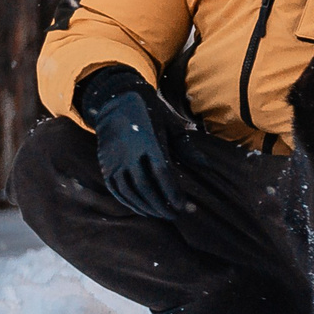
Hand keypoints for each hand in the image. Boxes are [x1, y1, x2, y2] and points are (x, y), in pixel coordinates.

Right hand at [93, 88, 184, 219]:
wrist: (117, 99)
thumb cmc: (151, 112)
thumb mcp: (171, 124)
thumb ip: (187, 147)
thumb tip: (208, 166)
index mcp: (149, 140)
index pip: (162, 173)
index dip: (173, 192)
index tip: (183, 206)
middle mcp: (129, 151)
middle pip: (145, 186)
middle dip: (161, 205)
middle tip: (174, 215)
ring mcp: (114, 158)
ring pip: (129, 190)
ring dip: (145, 207)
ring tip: (160, 214)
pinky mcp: (105, 163)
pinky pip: (115, 188)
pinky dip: (127, 202)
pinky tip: (140, 208)